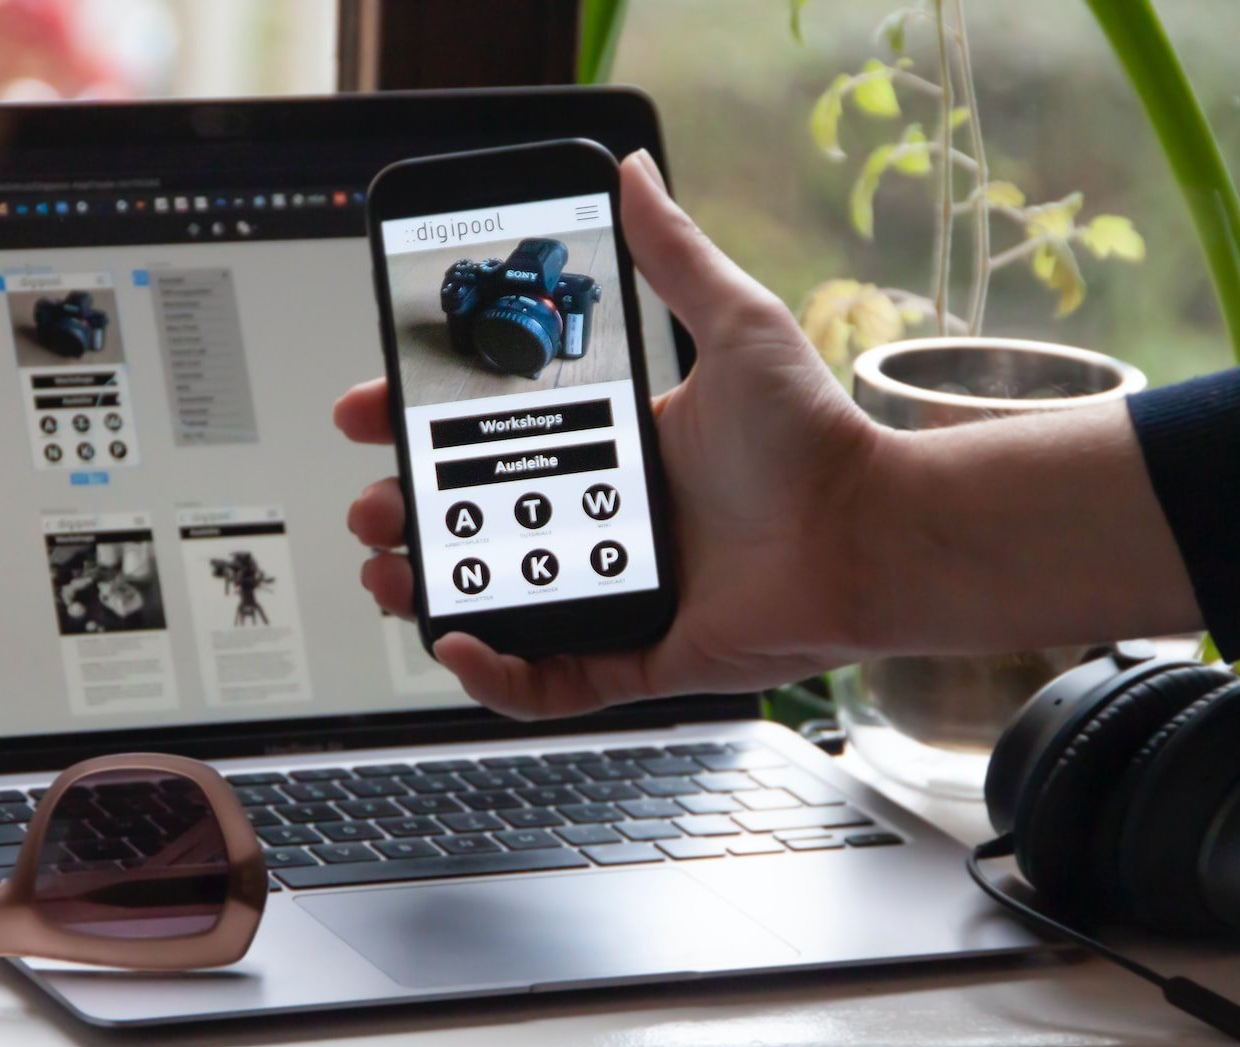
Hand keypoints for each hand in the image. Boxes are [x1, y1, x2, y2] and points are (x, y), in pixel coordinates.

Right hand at [335, 149, 885, 717]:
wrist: (872, 533)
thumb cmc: (816, 438)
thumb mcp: (735, 325)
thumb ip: (675, 254)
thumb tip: (634, 171)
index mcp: (610, 451)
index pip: (489, 440)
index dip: (418, 429)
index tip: (367, 412)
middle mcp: (602, 521)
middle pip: (474, 525)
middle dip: (405, 516)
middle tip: (374, 505)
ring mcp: (614, 590)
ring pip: (495, 602)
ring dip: (428, 592)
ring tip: (389, 573)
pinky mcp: (635, 654)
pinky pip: (550, 682)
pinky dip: (494, 676)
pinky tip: (458, 640)